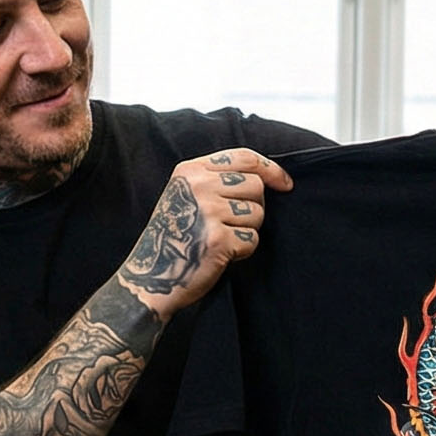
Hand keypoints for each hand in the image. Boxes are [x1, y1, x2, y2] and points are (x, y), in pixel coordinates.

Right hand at [114, 148, 293, 316]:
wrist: (150, 277)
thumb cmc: (173, 238)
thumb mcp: (185, 196)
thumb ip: (216, 180)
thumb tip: (266, 178)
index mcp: (190, 171)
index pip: (244, 157)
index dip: (270, 169)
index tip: (284, 183)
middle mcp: (198, 186)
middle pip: (255, 186)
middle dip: (253, 207)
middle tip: (233, 224)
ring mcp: (208, 211)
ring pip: (257, 213)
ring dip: (248, 230)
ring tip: (223, 239)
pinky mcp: (218, 239)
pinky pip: (252, 240)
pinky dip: (243, 251)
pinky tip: (221, 254)